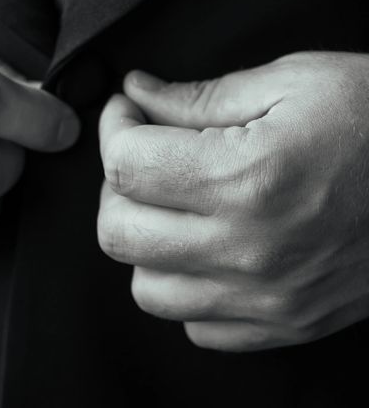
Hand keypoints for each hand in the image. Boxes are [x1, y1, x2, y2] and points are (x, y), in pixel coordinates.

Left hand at [97, 51, 368, 351]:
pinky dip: (187, 286)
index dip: (116, 127)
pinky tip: (209, 244)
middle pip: (120, 232)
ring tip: (174, 200)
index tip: (131, 110)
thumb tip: (140, 93)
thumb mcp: (291, 81)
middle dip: (117, 184)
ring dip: (146, 239)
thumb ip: (201, 95)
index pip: (127, 166)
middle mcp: (252, 247)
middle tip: (146, 150)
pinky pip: (199, 326)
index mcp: (250, 176)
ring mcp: (271, 296)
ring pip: (148, 288)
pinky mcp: (289, 322)